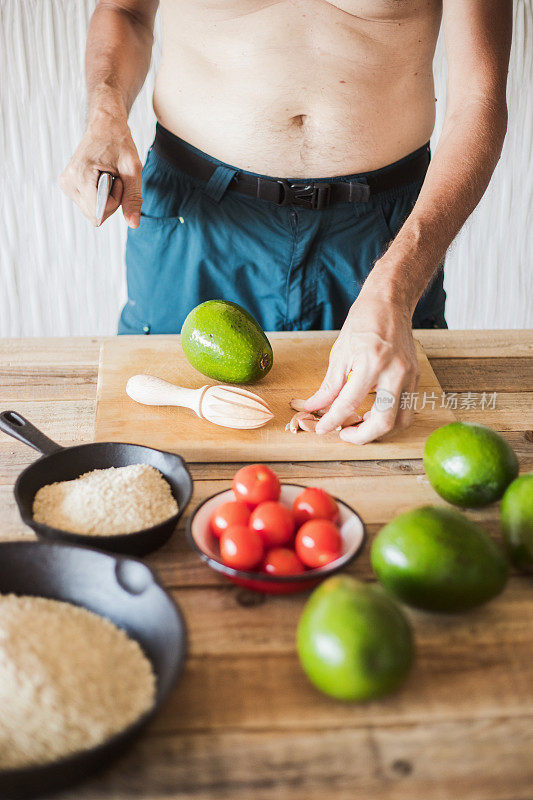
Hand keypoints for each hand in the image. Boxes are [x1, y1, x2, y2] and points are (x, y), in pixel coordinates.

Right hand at [59, 106, 141, 227]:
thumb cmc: (119, 142)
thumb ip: (133, 197)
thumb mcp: (132, 169)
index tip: (118, 178)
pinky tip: (100, 177)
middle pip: (96, 215)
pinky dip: (99, 196)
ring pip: (93, 212)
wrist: (105, 124)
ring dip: (106, 199)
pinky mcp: (67, 186)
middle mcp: (68, 182)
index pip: (100, 211)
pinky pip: (89, 206)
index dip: (115, 200)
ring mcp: (66, 185)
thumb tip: (134, 224)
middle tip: (114, 176)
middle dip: (111, 201)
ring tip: (107, 174)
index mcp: (80, 175)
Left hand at [304, 291, 419, 443]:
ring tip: (360, 424)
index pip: (349, 404)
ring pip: (401, 420)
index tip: (323, 428)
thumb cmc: (363, 322)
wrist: (389, 302)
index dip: (332, 421)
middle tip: (344, 433)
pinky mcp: (416, 377)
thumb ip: (328, 386)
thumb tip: (313, 407)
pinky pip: (406, 408)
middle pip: (383, 422)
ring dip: (380, 429)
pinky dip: (390, 417)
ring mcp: (409, 376)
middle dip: (362, 436)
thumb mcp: (340, 354)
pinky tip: (373, 412)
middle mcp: (395, 372)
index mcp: (371, 363)